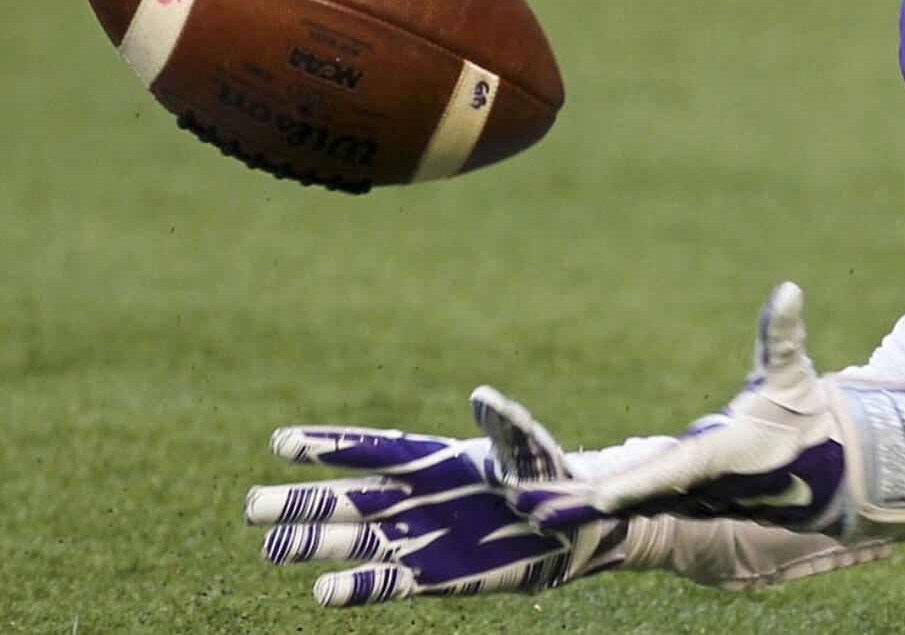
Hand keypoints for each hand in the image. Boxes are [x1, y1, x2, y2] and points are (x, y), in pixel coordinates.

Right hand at [245, 387, 622, 605]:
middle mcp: (415, 498)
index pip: (371, 450)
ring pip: (354, 540)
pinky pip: (386, 582)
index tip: (281, 444)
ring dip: (313, 545)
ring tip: (269, 547)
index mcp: (432, 459)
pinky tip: (321, 592)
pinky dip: (356, 587)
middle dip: (301, 502)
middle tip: (250, 506)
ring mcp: (421, 537)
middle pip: (347, 498)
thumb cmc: (548, 474)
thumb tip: (483, 397)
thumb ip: (503, 426)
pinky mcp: (434, 575)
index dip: (328, 447)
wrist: (569, 526)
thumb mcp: (528, 447)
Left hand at [514, 282, 845, 531]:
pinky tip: (555, 507)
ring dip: (579, 509)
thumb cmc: (801, 414)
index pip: (675, 469)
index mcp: (725, 453)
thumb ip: (782, 335)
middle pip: (636, 496)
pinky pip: (630, 505)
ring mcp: (690, 500)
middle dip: (586, 505)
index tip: (601, 497)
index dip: (639, 482)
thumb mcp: (792, 373)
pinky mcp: (680, 501)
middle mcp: (702, 485)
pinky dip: (594, 508)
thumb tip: (789, 288)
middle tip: (535, 509)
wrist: (820, 469)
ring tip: (528, 507)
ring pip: (627, 505)